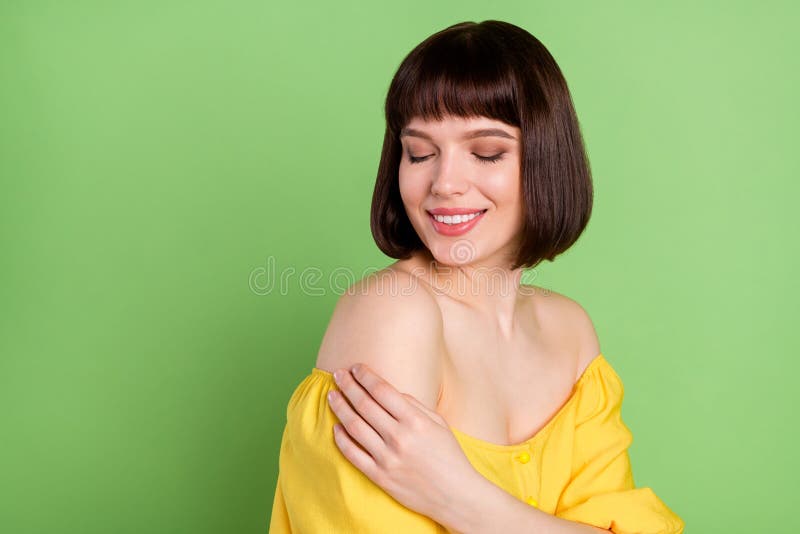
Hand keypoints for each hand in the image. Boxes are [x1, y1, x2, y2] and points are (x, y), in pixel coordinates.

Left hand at [326, 363, 479, 529]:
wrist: (456, 496)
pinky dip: (341, 439)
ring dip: (340, 408)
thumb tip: (390, 391)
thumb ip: (414, 405)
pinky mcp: (380, 477)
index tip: (355, 367)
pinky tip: (336, 427)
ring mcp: (387, 458)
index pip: (382, 390)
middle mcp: (399, 437)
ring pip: (354, 426)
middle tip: (337, 374)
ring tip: (332, 396)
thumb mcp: (439, 423)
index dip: (365, 376)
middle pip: (364, 404)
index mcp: (415, 421)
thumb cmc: (449, 456)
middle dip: (348, 386)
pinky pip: (353, 454)